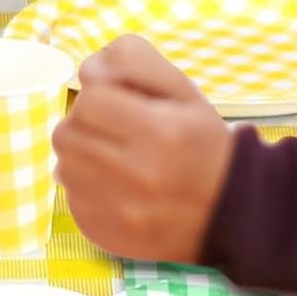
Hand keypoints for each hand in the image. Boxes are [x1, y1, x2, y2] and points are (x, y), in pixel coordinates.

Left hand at [53, 35, 234, 262]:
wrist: (234, 213)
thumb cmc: (201, 141)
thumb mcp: (181, 87)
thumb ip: (132, 60)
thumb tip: (85, 72)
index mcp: (160, 131)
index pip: (88, 100)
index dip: (98, 97)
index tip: (118, 106)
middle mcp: (139, 175)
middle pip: (67, 135)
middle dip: (84, 127)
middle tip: (112, 132)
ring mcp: (122, 212)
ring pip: (63, 168)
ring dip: (81, 158)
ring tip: (113, 159)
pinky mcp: (109, 236)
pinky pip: (71, 200)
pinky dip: (86, 190)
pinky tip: (115, 188)